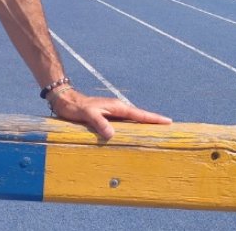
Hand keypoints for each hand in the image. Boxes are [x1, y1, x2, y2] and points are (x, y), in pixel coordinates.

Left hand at [49, 88, 170, 139]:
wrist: (66, 101)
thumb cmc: (76, 108)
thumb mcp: (87, 115)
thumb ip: (99, 123)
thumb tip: (112, 134)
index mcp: (117, 107)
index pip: (140, 114)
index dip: (154, 119)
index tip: (168, 122)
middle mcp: (118, 109)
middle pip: (140, 117)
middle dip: (154, 122)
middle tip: (169, 129)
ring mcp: (113, 113)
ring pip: (133, 120)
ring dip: (145, 125)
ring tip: (157, 132)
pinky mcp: (108, 117)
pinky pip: (125, 123)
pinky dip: (134, 127)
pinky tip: (136, 134)